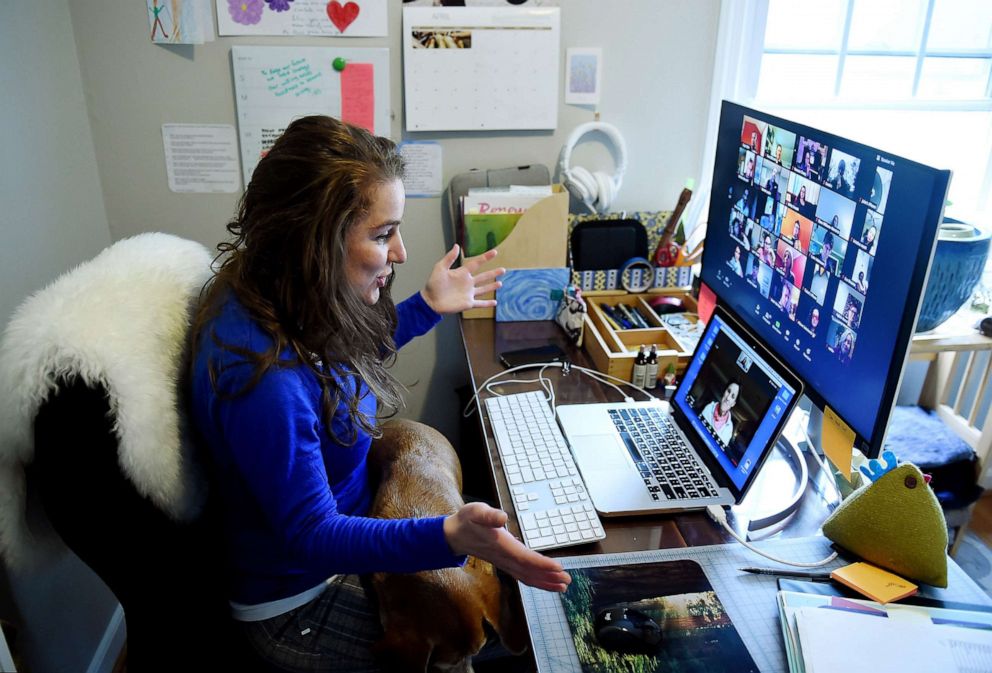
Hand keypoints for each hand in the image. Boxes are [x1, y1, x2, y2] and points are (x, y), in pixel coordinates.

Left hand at [421, 245, 504, 314]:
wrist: (430, 301)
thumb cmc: (433, 284)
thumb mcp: (440, 268)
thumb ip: (449, 258)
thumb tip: (457, 246)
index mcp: (462, 273)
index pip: (476, 263)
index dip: (485, 258)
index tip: (495, 252)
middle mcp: (467, 283)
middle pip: (484, 277)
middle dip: (493, 273)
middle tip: (503, 270)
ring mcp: (468, 293)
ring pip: (484, 289)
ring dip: (492, 286)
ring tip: (501, 283)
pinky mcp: (468, 303)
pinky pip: (480, 303)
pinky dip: (488, 304)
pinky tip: (495, 302)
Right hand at [443, 502, 570, 592]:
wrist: (454, 536)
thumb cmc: (467, 521)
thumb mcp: (475, 511)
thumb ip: (488, 515)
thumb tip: (501, 517)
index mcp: (500, 545)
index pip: (524, 558)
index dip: (541, 564)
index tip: (558, 567)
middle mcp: (504, 558)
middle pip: (529, 571)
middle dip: (549, 577)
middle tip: (567, 580)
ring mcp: (504, 563)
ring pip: (526, 576)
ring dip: (545, 582)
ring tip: (562, 586)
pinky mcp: (505, 563)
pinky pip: (522, 575)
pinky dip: (536, 580)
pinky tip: (547, 582)